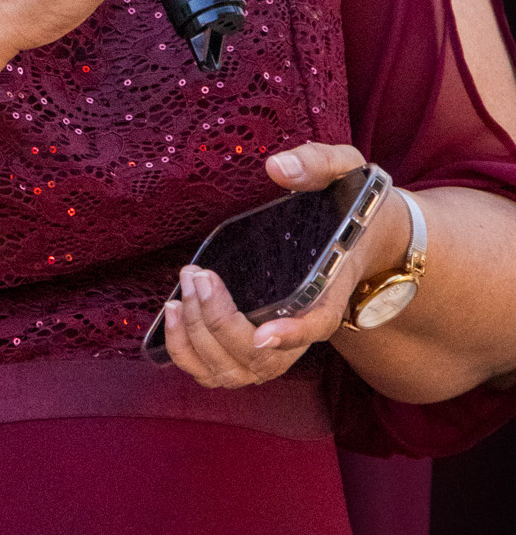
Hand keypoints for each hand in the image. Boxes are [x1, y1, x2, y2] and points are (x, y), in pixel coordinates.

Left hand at [163, 141, 411, 388]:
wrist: (363, 236)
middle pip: (262, 355)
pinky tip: (172, 314)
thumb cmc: (351, 203)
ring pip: (237, 370)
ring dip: (200, 339)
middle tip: (196, 275)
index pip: (318, 325)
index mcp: (332, 288)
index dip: (292, 334)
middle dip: (219, 321)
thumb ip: (317, 163)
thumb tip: (278, 167)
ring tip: (180, 293)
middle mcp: (304, 324)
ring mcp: (277, 342)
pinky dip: (189, 354)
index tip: (263, 333)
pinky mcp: (252, 344)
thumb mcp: (345, 170)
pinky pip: (218, 371)